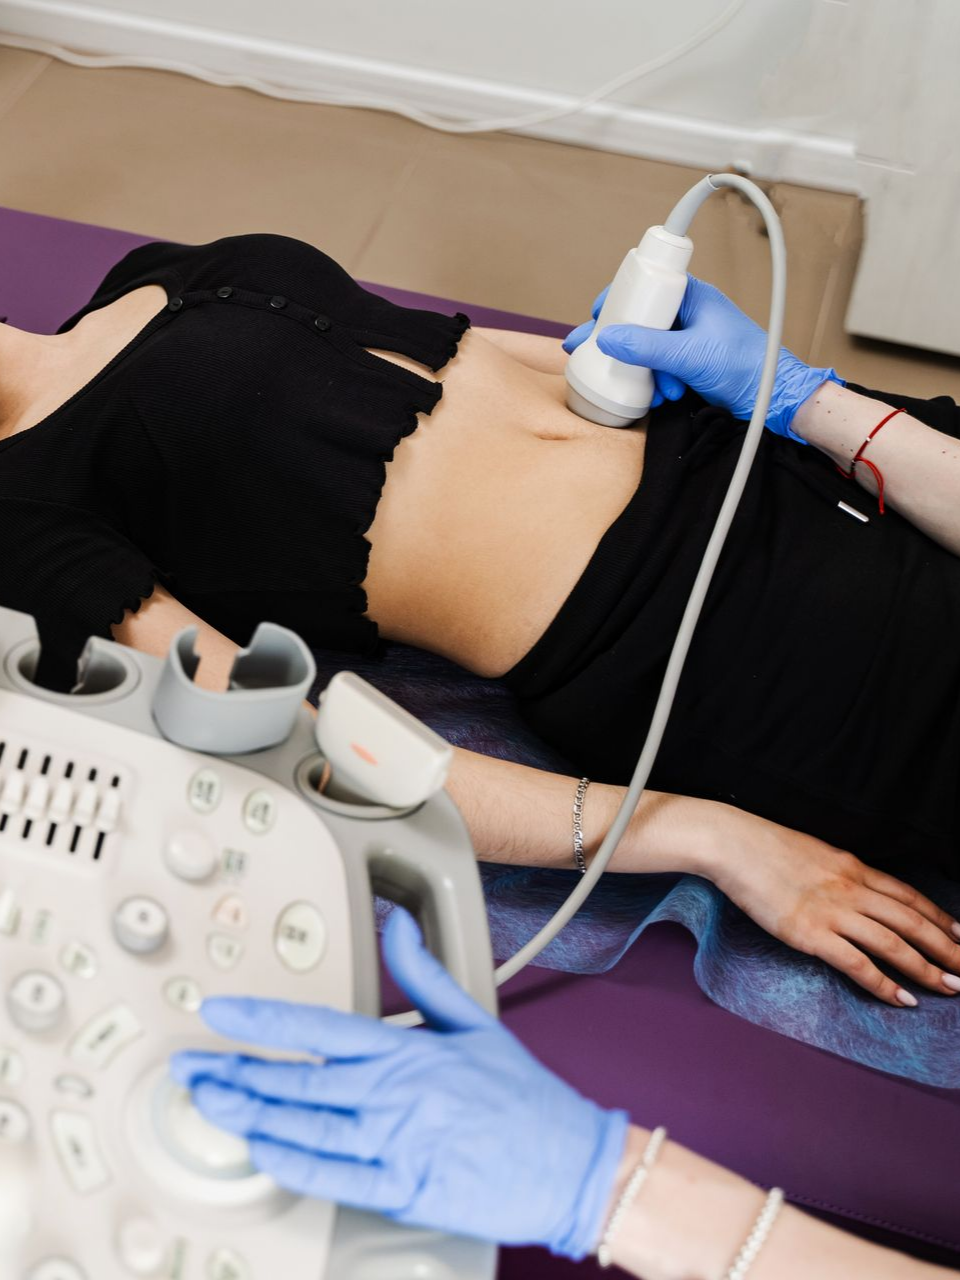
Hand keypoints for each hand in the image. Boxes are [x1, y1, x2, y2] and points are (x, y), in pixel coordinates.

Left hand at [170, 908, 628, 1258]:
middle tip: (193, 1070)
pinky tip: (264, 1152)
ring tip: (212, 1106)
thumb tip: (398, 925)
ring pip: (305, 1129)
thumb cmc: (523, 1095)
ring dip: (251, 1117)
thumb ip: (425, 973)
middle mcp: (394, 1095)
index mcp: (407, 1051)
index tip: (219, 1015)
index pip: (317, 1029)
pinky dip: (293, 1165)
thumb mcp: (474, 1020)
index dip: (260, 1020)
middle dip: (235, 1074)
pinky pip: (334, 1178)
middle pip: (296, 1082)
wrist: (569, 1162)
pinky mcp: (403, 1192)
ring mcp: (396, 1145)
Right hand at [562, 277, 842, 441]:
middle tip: (593, 357)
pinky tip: (662, 397)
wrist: (774, 398)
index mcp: (691, 296)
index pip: (644, 287)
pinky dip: (656, 382)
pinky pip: (660, 367)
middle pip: (640, 321)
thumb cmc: (745, 365)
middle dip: (622, 345)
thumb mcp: (690, 355)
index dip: (616, 301)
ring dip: (643, 371)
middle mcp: (688, 313)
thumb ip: (647, 348)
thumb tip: (607, 339)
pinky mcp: (691, 362)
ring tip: (653, 389)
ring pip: (648, 349)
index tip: (594, 319)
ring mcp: (689, 338)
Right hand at [704, 804, 959, 1005]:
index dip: (938, 916)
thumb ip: (840, 873)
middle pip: (911, 921)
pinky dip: (884, 984)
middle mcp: (851, 889)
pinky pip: (857, 964)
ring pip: (893, 943)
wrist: (734, 844)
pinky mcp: (810, 933)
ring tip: (951, 988)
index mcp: (853, 867)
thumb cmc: (766, 847)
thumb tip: (857, 889)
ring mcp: (832, 912)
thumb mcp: (815, 853)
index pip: (908, 895)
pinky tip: (903, 999)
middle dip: (946, 947)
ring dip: (926, 968)